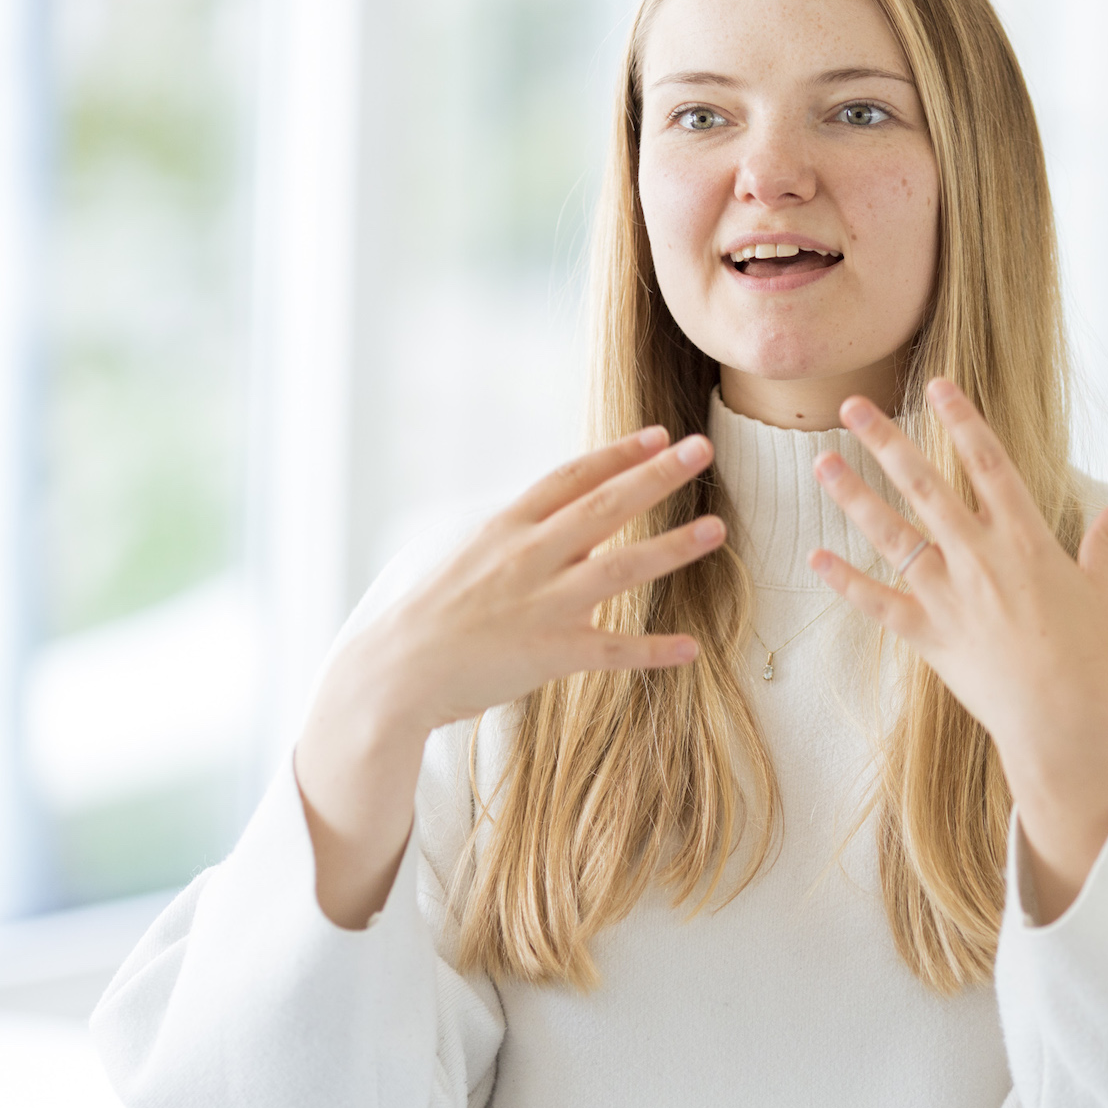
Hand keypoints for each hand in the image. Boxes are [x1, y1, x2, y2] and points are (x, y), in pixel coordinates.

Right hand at [297, 425, 722, 925]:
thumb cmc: (421, 612)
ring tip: (716, 530)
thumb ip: (513, 534)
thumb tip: (556, 520)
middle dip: (658, 476)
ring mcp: (541, 604)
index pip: (572, 477)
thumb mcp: (461, 552)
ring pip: (621, 568)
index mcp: (506, 526)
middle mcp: (529, 556)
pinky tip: (691, 647)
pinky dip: (653, 650)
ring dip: (672, 548)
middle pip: (605, 506)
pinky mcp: (548, 654)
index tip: (660, 435)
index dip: (619, 454)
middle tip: (703, 450)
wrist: (390, 672)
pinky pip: (612, 650)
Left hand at [808, 378, 1107, 922]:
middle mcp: (980, 556)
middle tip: (852, 406)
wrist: (1063, 720)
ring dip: (854, 497)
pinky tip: (815, 559)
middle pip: (925, 485)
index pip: (989, 463)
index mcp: (1025, 538)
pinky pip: (878, 603)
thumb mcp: (1107, 589)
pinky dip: (846, 582)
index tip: (936, 386)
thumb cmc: (1091, 655)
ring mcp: (949, 594)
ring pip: (892, 534)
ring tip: (821, 464)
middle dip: (886, 442)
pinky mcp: (928, 634)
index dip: (961, 421)